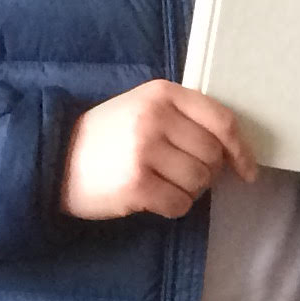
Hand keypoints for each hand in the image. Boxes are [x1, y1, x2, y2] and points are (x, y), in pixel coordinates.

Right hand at [63, 79, 254, 219]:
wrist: (52, 157)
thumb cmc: (108, 136)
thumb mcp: (143, 108)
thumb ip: (185, 118)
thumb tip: (234, 151)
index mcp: (162, 93)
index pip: (222, 121)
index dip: (241, 150)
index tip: (246, 170)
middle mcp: (155, 118)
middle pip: (213, 156)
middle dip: (207, 172)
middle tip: (179, 174)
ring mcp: (144, 151)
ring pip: (200, 182)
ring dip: (189, 190)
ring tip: (161, 183)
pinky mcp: (136, 184)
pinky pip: (180, 204)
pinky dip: (172, 206)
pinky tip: (150, 197)